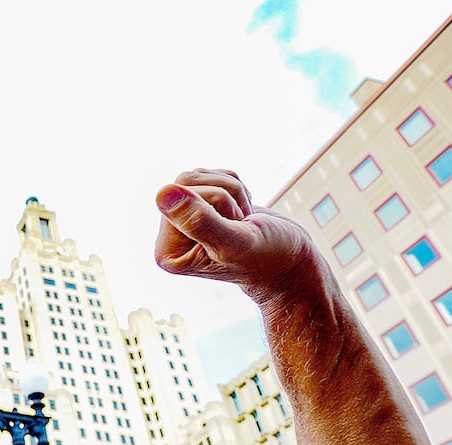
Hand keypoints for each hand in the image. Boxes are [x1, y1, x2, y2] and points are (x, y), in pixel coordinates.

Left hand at [153, 168, 322, 306]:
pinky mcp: (201, 208)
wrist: (289, 262)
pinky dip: (237, 189)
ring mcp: (183, 221)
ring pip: (201, 175)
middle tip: (240, 224)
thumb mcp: (234, 242)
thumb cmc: (266, 258)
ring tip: (243, 221)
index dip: (217, 202)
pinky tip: (242, 214)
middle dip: (225, 195)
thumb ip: (199, 221)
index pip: (179, 193)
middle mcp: (169, 237)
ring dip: (233, 191)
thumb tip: (162, 193)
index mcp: (167, 253)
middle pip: (186, 180)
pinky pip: (213, 175)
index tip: (234, 229)